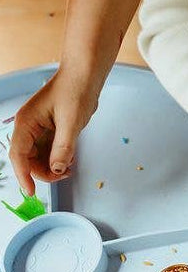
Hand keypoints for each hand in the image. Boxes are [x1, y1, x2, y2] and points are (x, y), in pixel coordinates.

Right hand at [9, 68, 99, 194]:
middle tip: (65, 175)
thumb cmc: (75, 92)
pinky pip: (49, 153)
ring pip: (39, 159)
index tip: (31, 192)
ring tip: (70, 167)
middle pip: (28, 160)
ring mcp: (39, 131)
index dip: (23, 175)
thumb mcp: (71, 122)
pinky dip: (58, 160)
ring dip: (52, 168)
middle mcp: (29, 128)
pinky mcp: (50, 132)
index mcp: (26, 123)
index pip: (18, 155)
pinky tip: (70, 160)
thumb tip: (56, 168)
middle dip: (44, 172)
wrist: (84, 78)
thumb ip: (63, 147)